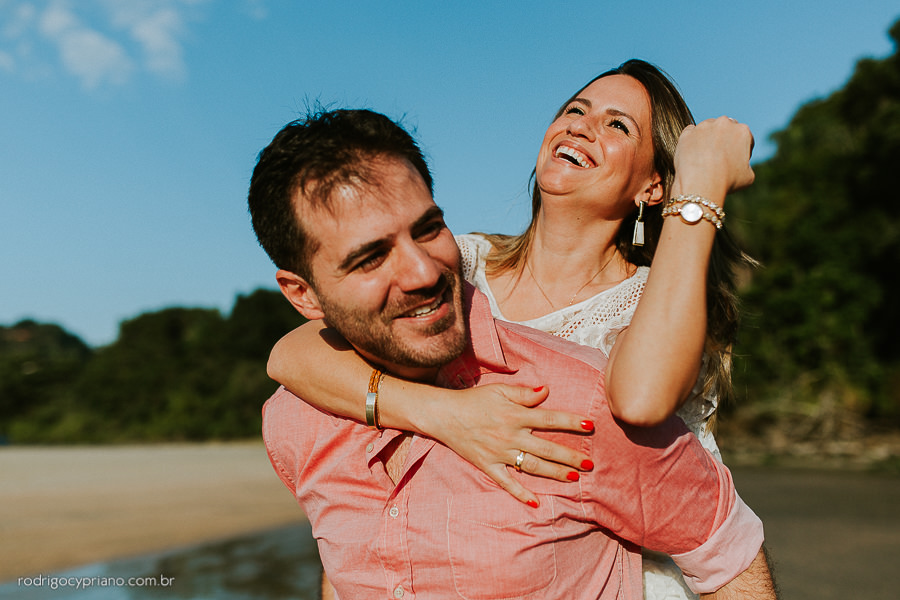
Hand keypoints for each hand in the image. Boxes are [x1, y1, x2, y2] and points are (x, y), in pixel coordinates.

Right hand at [421, 384, 593, 505]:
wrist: (444, 415)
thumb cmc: (473, 400)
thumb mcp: (499, 390)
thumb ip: (523, 393)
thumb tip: (546, 391)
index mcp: (515, 415)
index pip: (549, 419)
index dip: (571, 422)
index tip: (590, 426)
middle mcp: (511, 436)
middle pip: (547, 448)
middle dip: (570, 456)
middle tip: (589, 462)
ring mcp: (500, 453)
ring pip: (533, 466)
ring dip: (555, 473)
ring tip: (574, 477)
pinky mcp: (489, 466)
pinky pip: (507, 483)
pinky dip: (521, 494)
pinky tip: (538, 502)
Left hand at [672, 116, 754, 202]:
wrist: (701, 186)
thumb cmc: (726, 183)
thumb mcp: (748, 176)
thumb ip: (746, 164)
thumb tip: (741, 164)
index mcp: (743, 131)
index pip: (743, 137)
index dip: (740, 149)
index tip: (734, 159)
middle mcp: (724, 123)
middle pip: (724, 128)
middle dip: (723, 139)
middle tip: (718, 156)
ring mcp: (704, 127)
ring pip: (707, 128)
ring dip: (707, 138)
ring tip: (704, 156)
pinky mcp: (687, 133)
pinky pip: (690, 133)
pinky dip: (691, 141)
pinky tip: (693, 154)